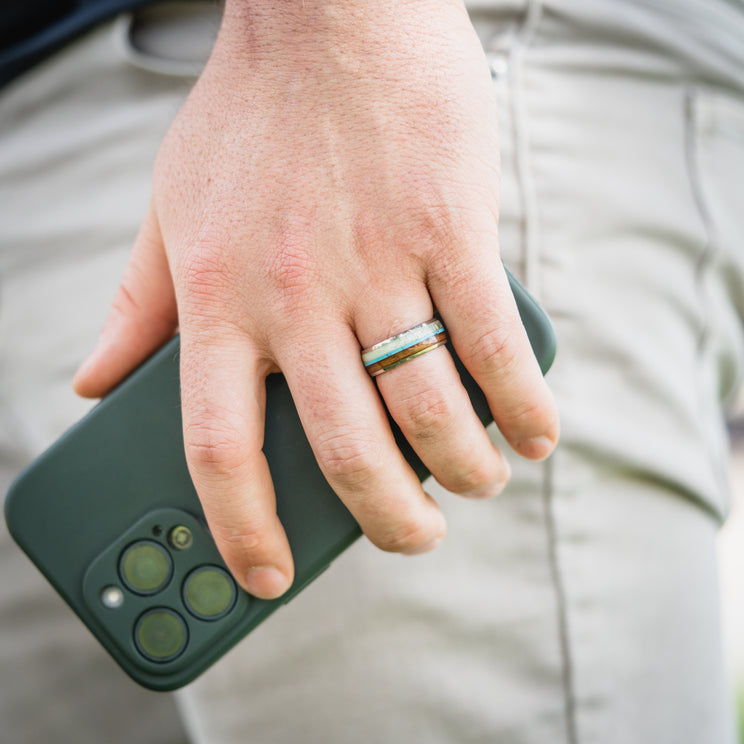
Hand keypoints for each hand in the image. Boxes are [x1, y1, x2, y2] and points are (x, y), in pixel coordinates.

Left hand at [73, 0, 558, 598]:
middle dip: (391, 522)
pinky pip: (493, 344)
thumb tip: (90, 384)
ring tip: (477, 481)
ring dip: (464, 471)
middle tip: (414, 535)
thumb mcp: (165, 210)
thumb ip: (134, 308)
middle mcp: (295, 295)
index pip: (218, 450)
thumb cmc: (248, 115)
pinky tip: (534, 433)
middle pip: (348, 454)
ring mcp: (378, 264)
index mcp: (219, 300)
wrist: (327, 12)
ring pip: (430, 411)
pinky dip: (524, 406)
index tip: (267, 579)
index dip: (242, 531)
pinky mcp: (450, 229)